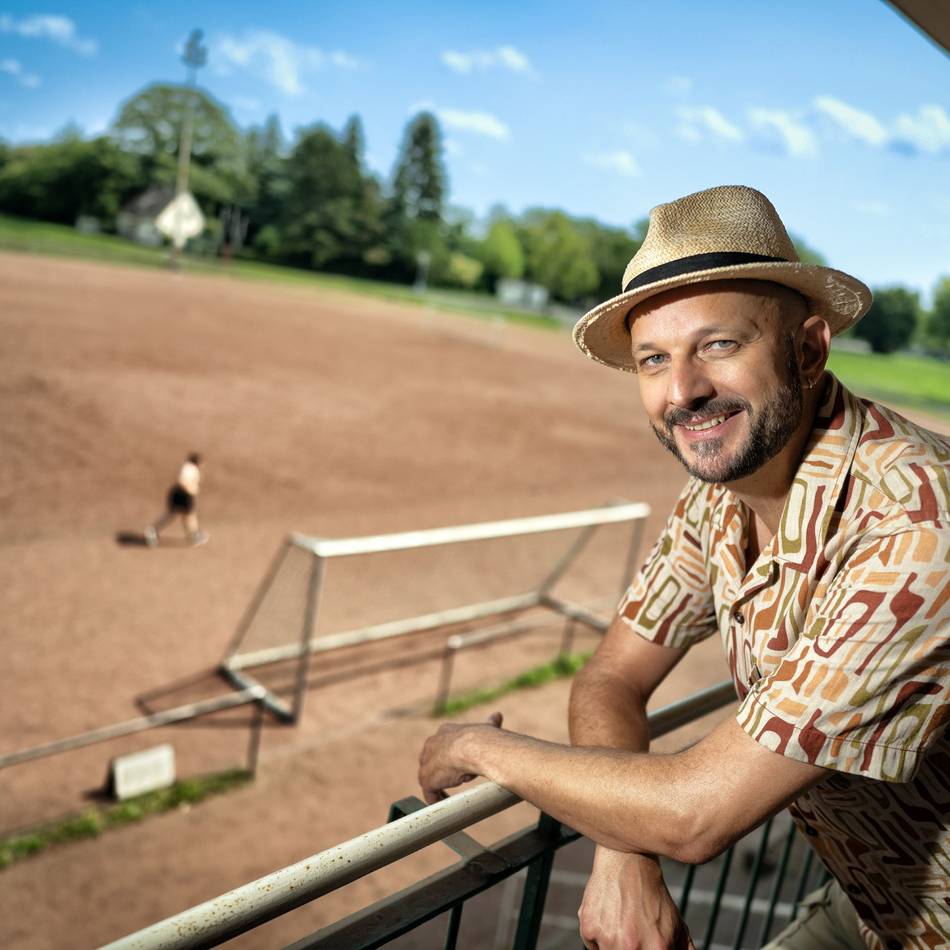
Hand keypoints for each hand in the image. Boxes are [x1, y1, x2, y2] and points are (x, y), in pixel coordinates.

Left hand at [418, 712, 502, 803]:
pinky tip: (444, 803)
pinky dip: (435, 799)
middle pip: (433, 759)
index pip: (444, 743)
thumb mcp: (487, 726)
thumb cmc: (484, 738)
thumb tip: (497, 715)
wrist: (475, 748)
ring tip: (451, 792)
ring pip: (430, 776)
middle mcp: (432, 744)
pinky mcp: (427, 780)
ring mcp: (427, 762)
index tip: (460, 763)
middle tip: (457, 778)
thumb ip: (490, 723)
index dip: (451, 754)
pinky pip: (429, 792)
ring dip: (439, 784)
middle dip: (442, 769)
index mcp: (445, 730)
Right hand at [578, 848, 694, 949]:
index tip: (647, 944)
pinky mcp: (588, 928)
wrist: (629, 862)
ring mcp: (608, 939)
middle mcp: (631, 947)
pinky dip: (598, 936)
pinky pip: (592, 945)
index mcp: (658, 949)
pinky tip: (607, 916)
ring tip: (621, 924)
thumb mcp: (678, 927)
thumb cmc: (653, 896)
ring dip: (613, 946)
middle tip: (633, 935)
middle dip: (631, 949)